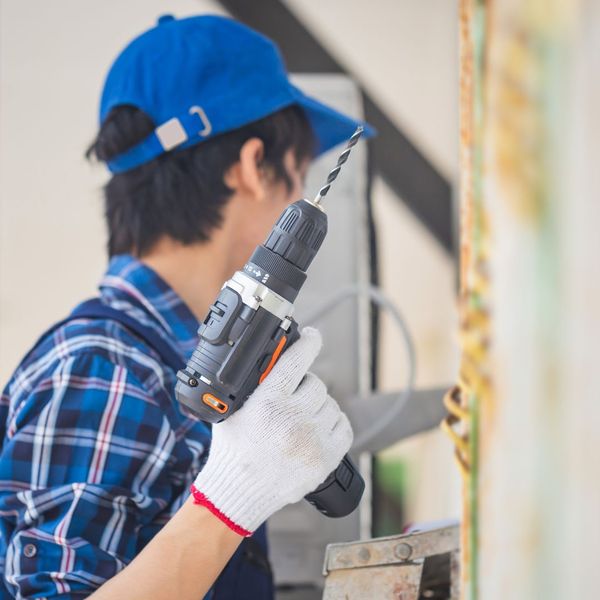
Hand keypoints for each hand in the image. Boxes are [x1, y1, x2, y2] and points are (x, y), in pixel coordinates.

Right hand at [191, 327, 352, 535]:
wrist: (238, 492)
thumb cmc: (233, 450)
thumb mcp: (231, 409)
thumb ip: (251, 384)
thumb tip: (269, 357)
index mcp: (268, 402)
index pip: (297, 359)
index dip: (309, 341)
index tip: (313, 335)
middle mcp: (293, 418)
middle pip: (316, 383)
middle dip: (306, 386)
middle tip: (293, 396)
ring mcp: (312, 439)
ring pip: (330, 404)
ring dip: (319, 405)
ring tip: (301, 417)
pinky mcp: (326, 458)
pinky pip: (344, 426)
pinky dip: (334, 423)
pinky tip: (319, 427)